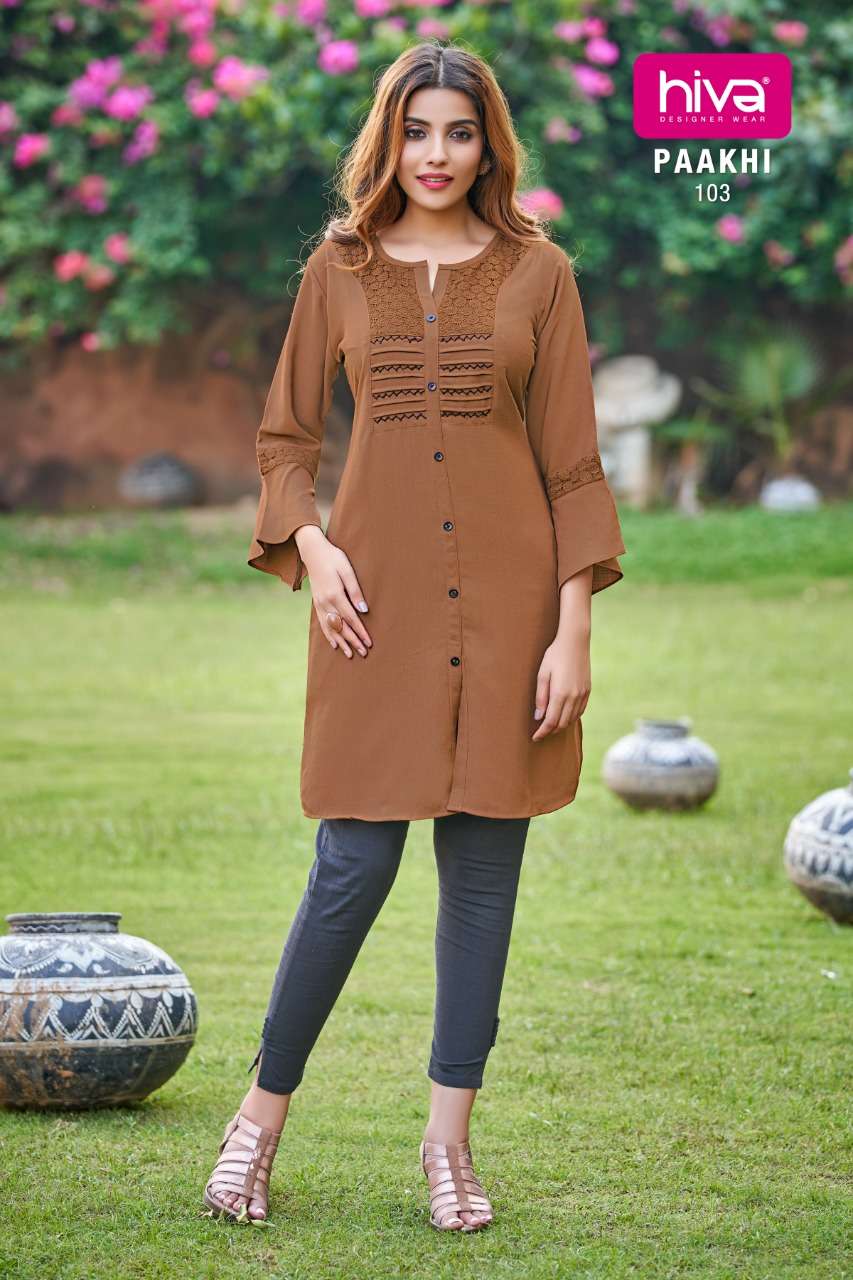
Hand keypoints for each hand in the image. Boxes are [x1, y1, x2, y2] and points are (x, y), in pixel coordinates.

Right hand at [295, 525, 371, 659]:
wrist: (313, 552)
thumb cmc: (334, 558)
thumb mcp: (347, 570)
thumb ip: (355, 591)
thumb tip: (364, 611)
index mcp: (335, 594)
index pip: (351, 618)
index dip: (360, 632)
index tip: (369, 643)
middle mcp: (325, 602)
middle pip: (341, 627)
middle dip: (353, 641)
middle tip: (363, 653)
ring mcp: (319, 604)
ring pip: (331, 628)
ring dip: (341, 642)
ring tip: (349, 654)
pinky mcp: (316, 603)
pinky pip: (322, 624)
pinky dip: (328, 635)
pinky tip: (334, 644)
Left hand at [531, 628, 590, 740]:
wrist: (575, 642)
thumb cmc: (554, 655)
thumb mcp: (542, 674)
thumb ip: (541, 697)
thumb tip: (539, 716)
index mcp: (560, 693)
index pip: (551, 721)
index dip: (542, 732)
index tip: (535, 737)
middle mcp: (574, 696)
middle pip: (562, 723)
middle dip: (551, 730)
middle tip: (541, 732)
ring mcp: (582, 694)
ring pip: (572, 719)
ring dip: (561, 725)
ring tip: (550, 725)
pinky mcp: (587, 691)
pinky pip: (580, 711)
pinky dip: (571, 718)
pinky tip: (564, 716)